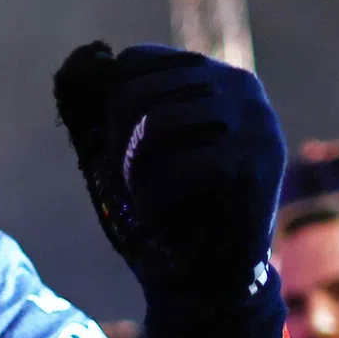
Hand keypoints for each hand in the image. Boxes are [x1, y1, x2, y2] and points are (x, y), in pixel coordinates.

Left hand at [53, 42, 283, 300]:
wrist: (204, 277)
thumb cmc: (160, 210)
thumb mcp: (119, 153)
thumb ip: (97, 108)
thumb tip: (79, 60)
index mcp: (208, 75)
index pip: (135, 62)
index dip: (108, 108)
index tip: (116, 150)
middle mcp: (239, 85)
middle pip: (136, 91)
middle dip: (114, 144)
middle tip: (124, 185)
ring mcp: (256, 121)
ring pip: (156, 123)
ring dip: (132, 172)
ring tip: (142, 200)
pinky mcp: (259, 163)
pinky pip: (181, 166)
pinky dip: (155, 199)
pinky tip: (161, 218)